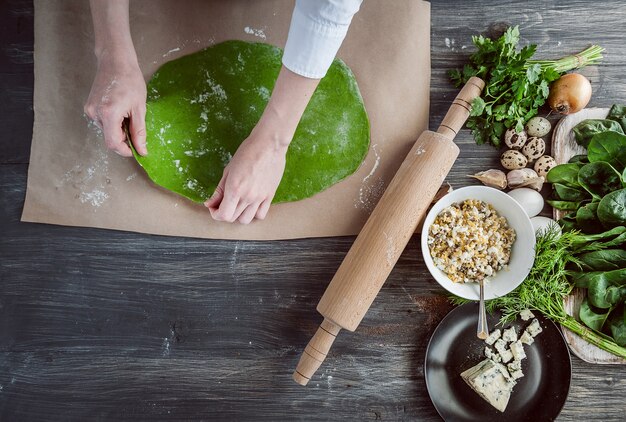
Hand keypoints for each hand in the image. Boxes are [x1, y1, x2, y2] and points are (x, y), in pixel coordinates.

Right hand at [84, 53, 146, 156]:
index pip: (113, 143)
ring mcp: (90, 110)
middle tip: (135, 127)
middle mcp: (95, 113)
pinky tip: (120, 110)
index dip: (125, 150)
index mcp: (108, 113)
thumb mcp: (139, 108)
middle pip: (109, 138)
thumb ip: (139, 131)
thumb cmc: (130, 80)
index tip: (136, 150)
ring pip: (106, 131)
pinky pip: (102, 122)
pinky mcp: (89, 107)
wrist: (116, 61)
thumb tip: (141, 150)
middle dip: (124, 139)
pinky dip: (113, 123)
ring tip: (128, 114)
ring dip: (119, 130)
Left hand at [204, 65, 319, 223]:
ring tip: (237, 205)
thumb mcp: (228, 170)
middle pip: (232, 218)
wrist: (269, 144)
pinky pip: (261, 214)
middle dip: (224, 213)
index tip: (213, 207)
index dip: (215, 214)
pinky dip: (254, 214)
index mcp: (234, 189)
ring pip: (246, 220)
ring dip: (238, 215)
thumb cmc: (247, 152)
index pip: (222, 215)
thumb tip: (209, 203)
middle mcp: (247, 197)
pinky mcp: (270, 196)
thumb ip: (219, 190)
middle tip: (223, 203)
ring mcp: (260, 198)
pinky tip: (251, 204)